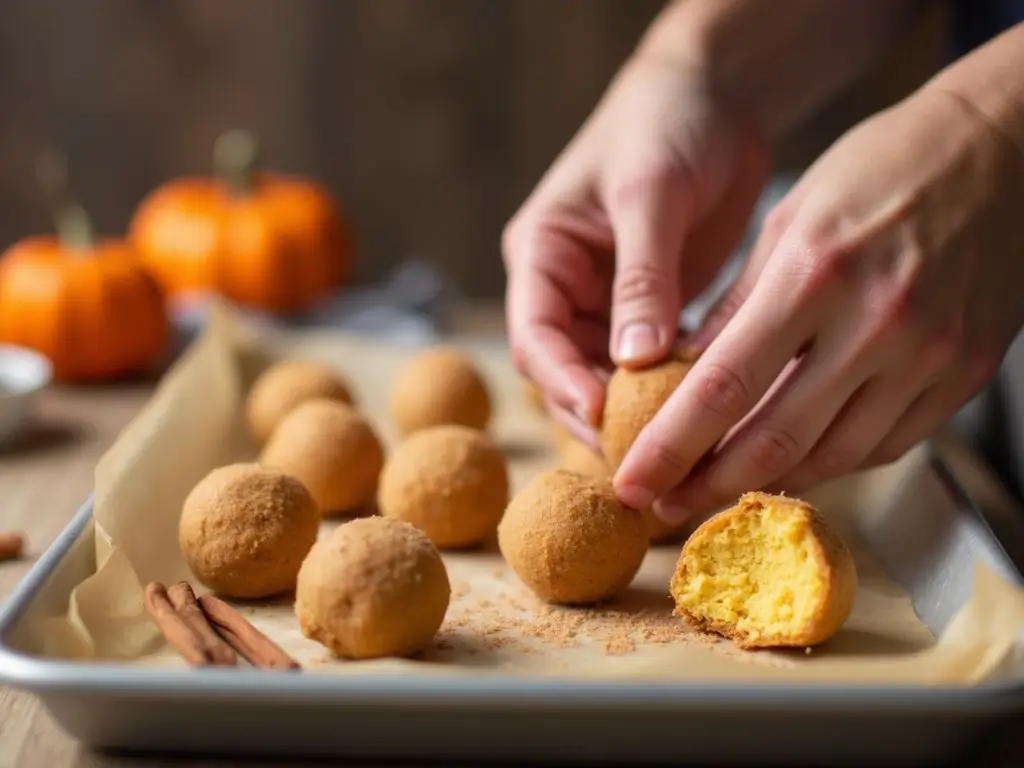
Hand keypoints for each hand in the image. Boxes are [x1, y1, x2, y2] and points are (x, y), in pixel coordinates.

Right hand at [502, 54, 768, 445]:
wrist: (714, 93)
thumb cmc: (667, 124)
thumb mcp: (650, 194)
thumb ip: (641, 276)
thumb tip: (636, 361)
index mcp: (541, 254)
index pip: (535, 334)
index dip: (563, 382)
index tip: (603, 416)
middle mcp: (565, 286)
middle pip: (565, 370)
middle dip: (597, 415)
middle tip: (640, 458)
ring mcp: (606, 302)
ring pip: (607, 377)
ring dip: (634, 412)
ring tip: (672, 452)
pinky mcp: (651, 309)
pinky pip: (651, 364)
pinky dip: (669, 391)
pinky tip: (698, 416)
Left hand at [615, 88, 1023, 519]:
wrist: (1001, 151)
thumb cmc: (881, 169)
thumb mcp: (789, 220)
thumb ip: (736, 307)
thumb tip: (682, 375)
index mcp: (815, 273)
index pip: (723, 386)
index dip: (670, 446)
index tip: (631, 480)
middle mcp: (876, 323)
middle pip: (775, 439)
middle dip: (707, 486)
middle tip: (662, 506)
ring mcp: (929, 356)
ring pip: (833, 456)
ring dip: (767, 483)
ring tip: (717, 489)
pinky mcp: (964, 374)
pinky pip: (886, 445)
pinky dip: (831, 461)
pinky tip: (792, 461)